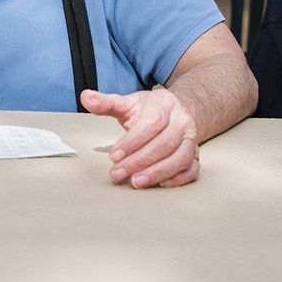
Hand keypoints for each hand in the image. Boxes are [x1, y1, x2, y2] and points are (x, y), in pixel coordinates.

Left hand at [81, 86, 200, 188]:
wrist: (176, 112)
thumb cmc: (150, 110)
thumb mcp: (128, 103)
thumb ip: (107, 103)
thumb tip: (86, 97)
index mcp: (165, 104)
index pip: (151, 124)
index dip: (132, 142)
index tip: (113, 156)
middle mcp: (182, 121)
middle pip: (165, 143)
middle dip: (139, 161)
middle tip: (118, 173)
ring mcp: (191, 139)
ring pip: (180, 157)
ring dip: (157, 172)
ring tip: (135, 182)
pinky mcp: (195, 154)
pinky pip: (192, 169)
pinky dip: (178, 179)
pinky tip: (159, 184)